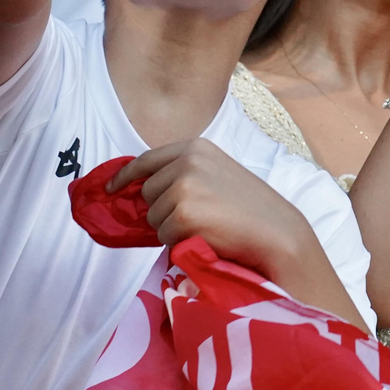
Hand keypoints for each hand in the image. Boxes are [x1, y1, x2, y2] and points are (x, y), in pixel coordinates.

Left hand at [111, 138, 317, 276]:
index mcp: (197, 147)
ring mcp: (184, 186)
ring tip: (207, 227)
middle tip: (197, 218)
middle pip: (147, 191)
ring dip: (172, 228)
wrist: (277, 233)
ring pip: (152, 216)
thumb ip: (185, 174)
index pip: (146, 160)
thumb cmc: (251, 209)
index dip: (125, 176)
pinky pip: (163, 236)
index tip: (112, 188)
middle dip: (162, 209)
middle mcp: (188, 161)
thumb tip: (141, 189)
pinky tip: (208, 237)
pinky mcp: (183, 213)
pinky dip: (180, 242)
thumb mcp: (218, 175)